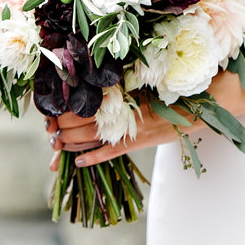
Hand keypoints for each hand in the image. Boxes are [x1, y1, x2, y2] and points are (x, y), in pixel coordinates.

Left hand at [45, 96, 189, 169]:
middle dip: (63, 127)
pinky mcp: (137, 142)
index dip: (66, 109)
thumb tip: (96, 85)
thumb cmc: (167, 90)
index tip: (52, 111)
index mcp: (120, 92)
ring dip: (72, 141)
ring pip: (92, 137)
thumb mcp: (142, 82)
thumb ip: (120, 85)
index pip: (84, 101)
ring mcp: (129, 127)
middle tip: (50, 130)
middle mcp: (122, 109)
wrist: (194, 106)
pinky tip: (79, 162)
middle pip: (83, 120)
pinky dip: (93, 157)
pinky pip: (110, 152)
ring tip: (58, 143)